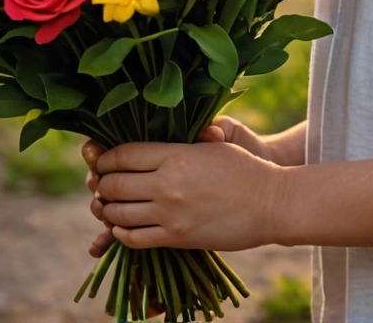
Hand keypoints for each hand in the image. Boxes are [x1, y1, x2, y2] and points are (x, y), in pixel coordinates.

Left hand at [82, 116, 270, 257]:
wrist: (271, 203)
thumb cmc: (245, 168)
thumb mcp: (214, 143)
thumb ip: (185, 138)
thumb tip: (161, 134)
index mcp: (175, 153)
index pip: (124, 155)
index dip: (106, 158)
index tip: (102, 161)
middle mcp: (167, 182)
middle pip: (115, 184)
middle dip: (102, 184)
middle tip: (101, 184)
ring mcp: (170, 213)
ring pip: (119, 213)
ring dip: (107, 210)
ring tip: (108, 206)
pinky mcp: (177, 237)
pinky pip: (134, 238)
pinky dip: (121, 233)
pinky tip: (122, 227)